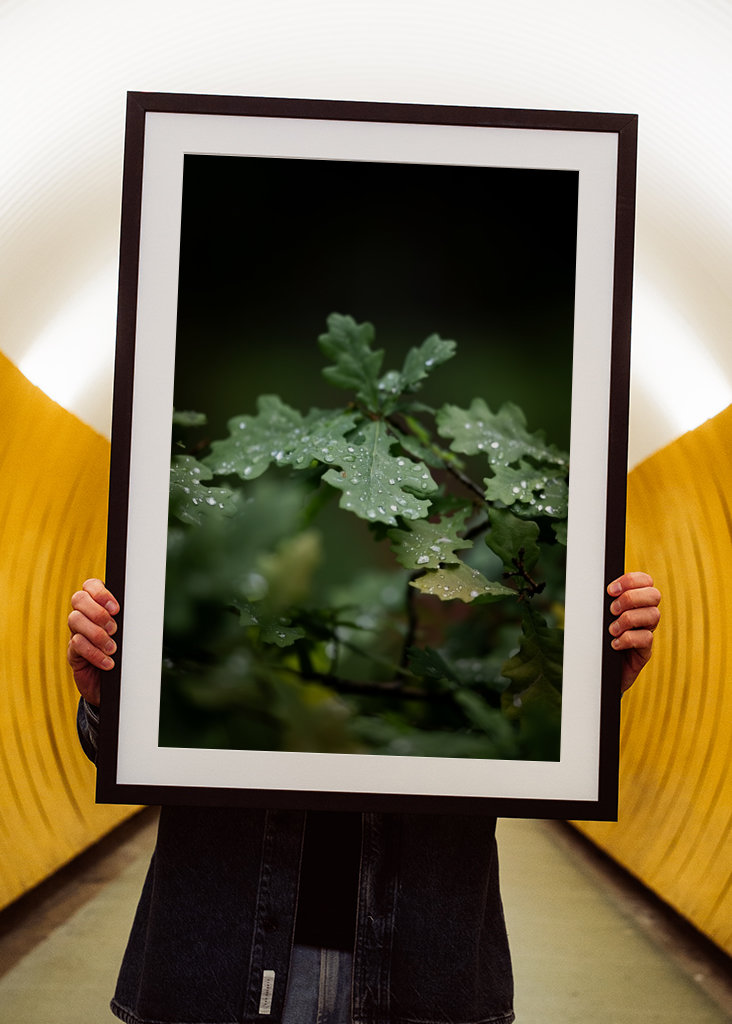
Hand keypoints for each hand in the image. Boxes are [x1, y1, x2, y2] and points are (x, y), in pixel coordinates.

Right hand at [67, 579, 119, 705]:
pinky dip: (94, 653)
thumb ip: (130, 620)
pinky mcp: (73, 652)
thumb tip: (142, 609)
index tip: (116, 608)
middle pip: (78, 599)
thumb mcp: (129, 634)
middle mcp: (84, 615)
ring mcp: (76, 632)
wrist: (116, 685)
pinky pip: (76, 644)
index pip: (90, 585)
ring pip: (75, 620)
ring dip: (97, 634)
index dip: (100, 593)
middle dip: (98, 612)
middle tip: (114, 629)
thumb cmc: (126, 654)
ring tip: (112, 648)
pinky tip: (108, 663)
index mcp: (99, 605)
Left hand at [607, 571, 660, 692]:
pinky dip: (628, 639)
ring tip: (611, 630)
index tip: (610, 590)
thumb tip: (591, 586)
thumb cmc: (596, 640)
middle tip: (612, 610)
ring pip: (653, 615)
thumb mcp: (598, 617)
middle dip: (631, 598)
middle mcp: (645, 615)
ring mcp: (647, 632)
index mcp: (635, 602)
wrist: (597, 671)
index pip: (646, 581)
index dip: (631, 580)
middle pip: (654, 595)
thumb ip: (602, 602)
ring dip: (628, 619)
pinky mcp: (645, 651)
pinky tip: (614, 644)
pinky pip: (646, 638)